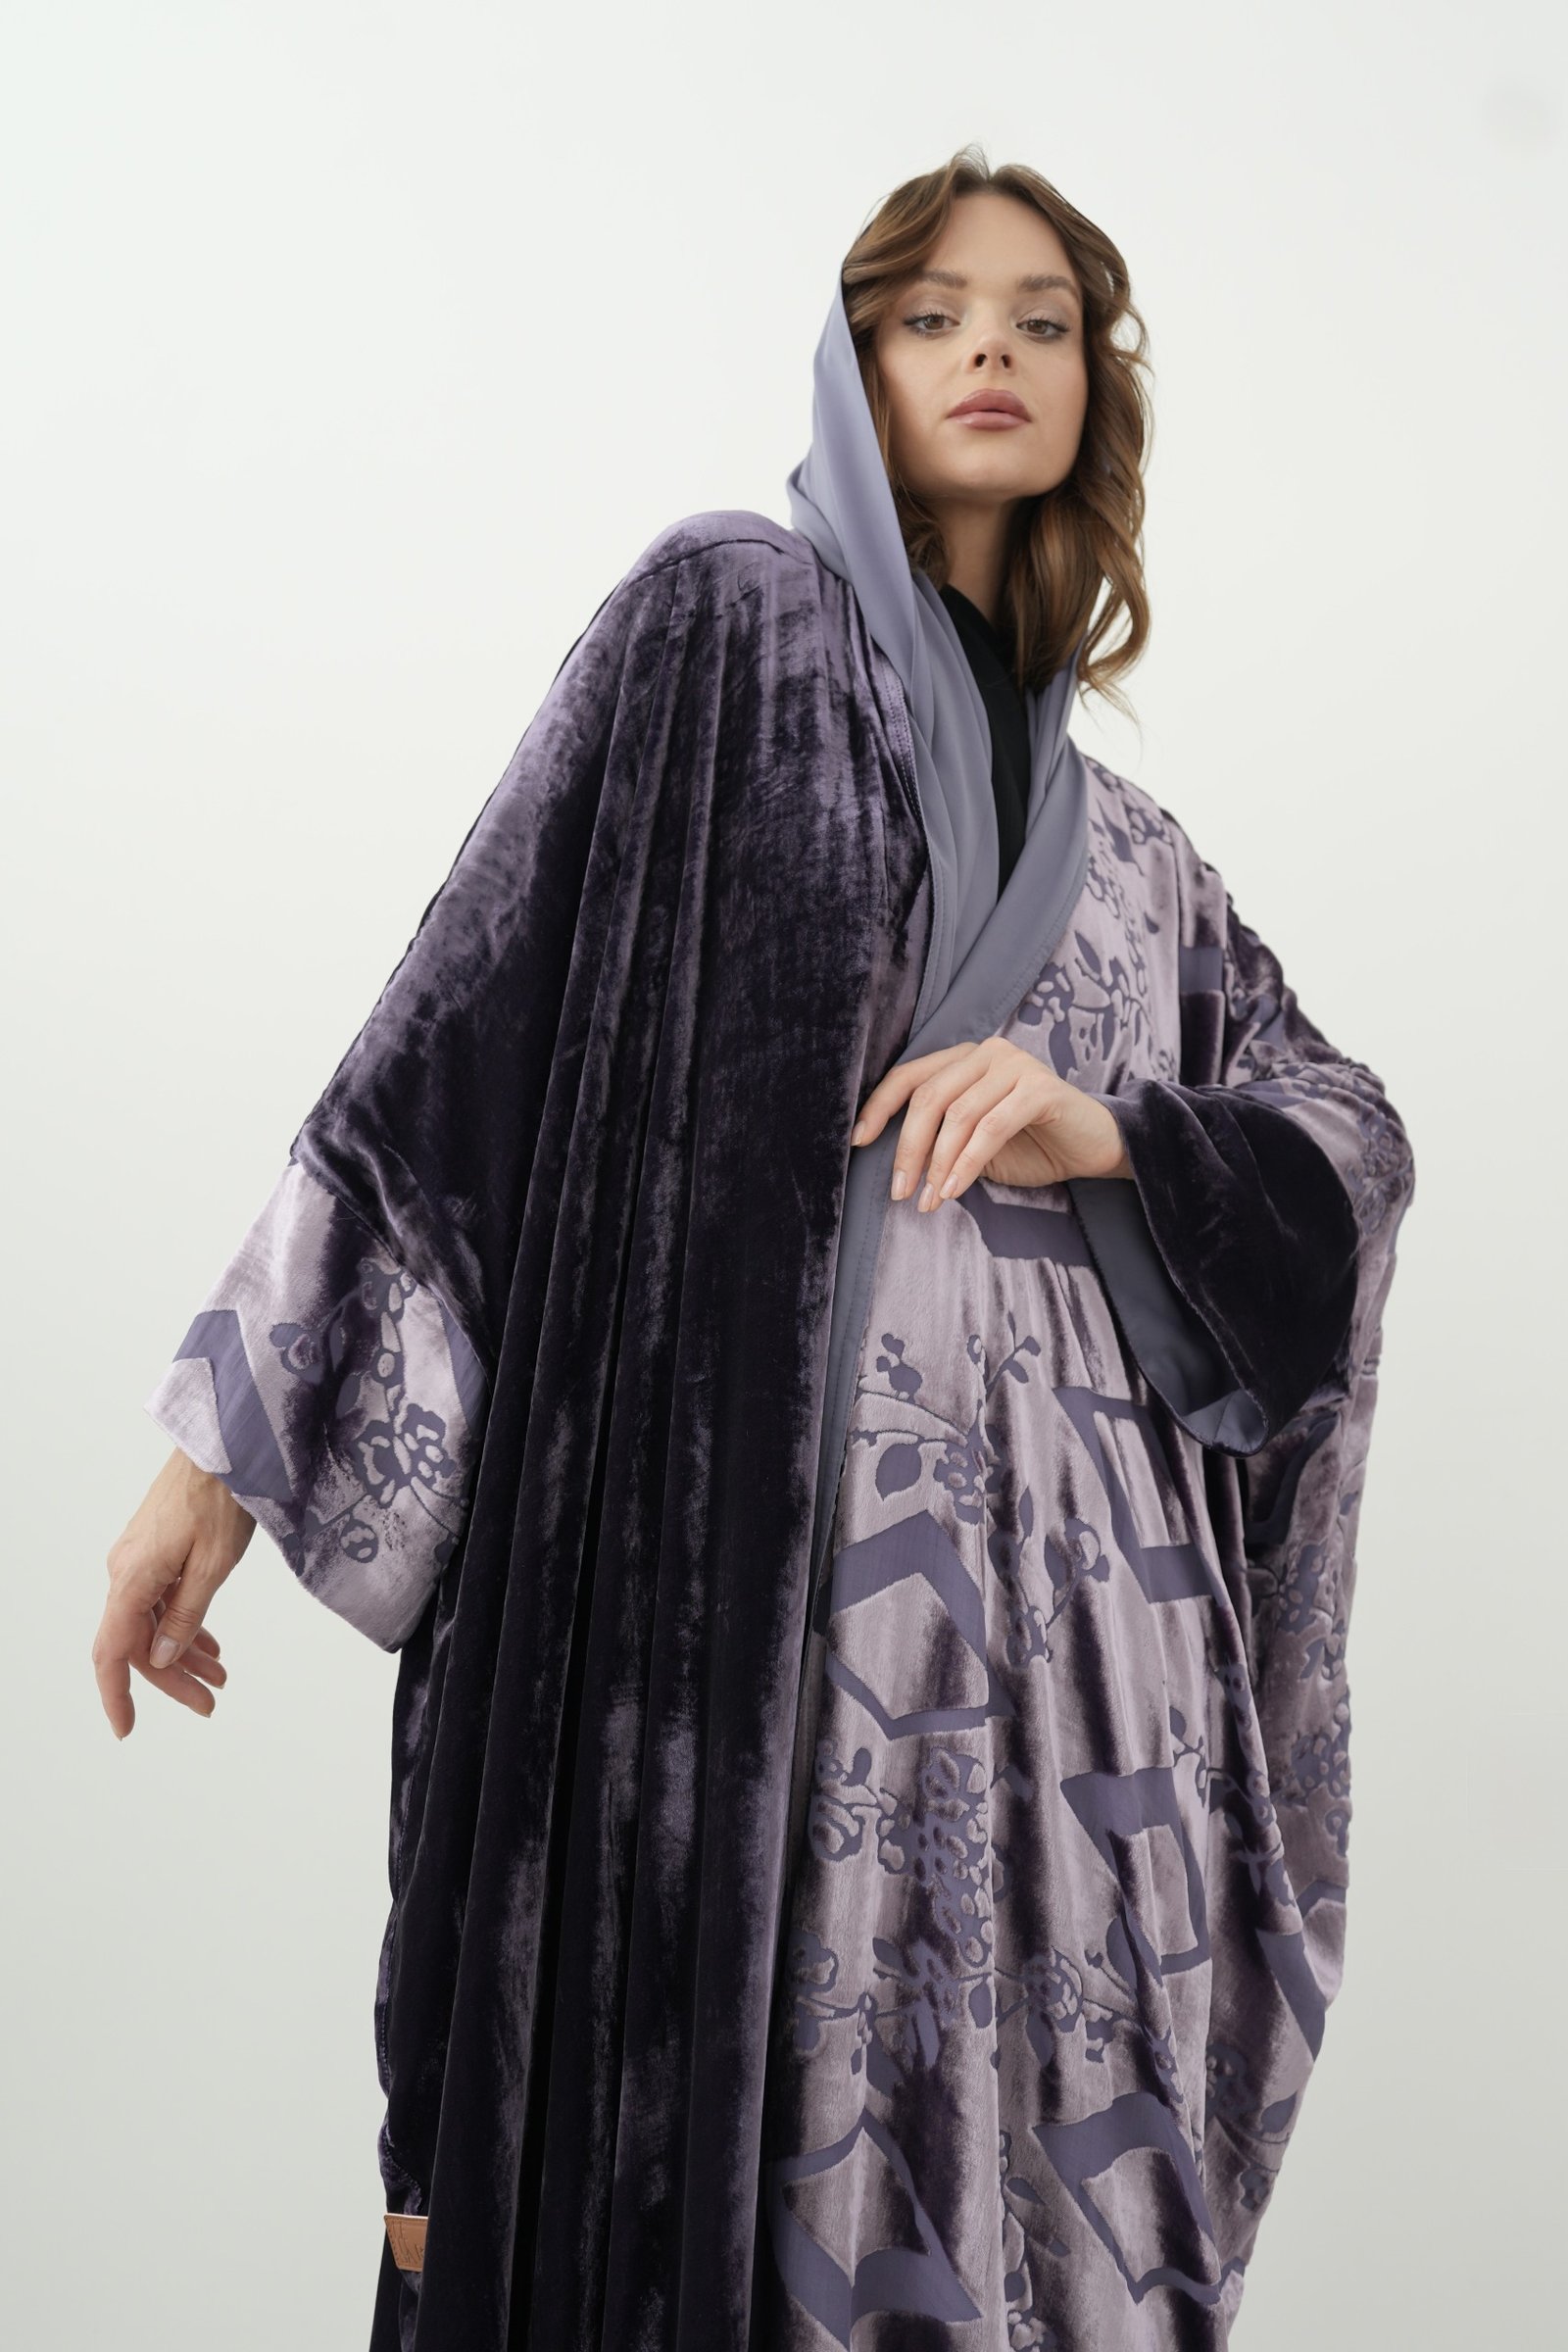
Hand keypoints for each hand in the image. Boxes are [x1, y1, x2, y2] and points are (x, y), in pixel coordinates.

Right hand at [93, 1447, 254, 1738]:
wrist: (223, 1443)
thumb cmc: (220, 1495)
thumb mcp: (213, 1566)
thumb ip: (186, 1616)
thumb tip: (161, 1658)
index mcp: (132, 1579)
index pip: (112, 1652)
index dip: (116, 1695)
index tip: (126, 1728)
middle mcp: (126, 1571)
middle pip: (138, 1642)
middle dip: (172, 1678)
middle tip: (209, 1702)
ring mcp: (139, 1559)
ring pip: (152, 1622)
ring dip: (183, 1653)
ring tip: (219, 1679)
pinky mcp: (155, 1549)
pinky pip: (161, 1599)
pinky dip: (184, 1625)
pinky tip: (208, 1644)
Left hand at [850, 1036, 1131, 1209]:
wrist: (1094, 1148)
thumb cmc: (1031, 1144)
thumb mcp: (973, 1143)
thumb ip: (939, 1138)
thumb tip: (892, 1163)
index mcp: (965, 1058)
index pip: (909, 1076)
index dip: (879, 1108)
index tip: (857, 1142)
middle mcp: (987, 1053)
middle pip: (929, 1097)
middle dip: (907, 1148)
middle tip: (898, 1191)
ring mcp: (1015, 1065)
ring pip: (958, 1115)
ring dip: (938, 1164)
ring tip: (928, 1200)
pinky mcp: (1040, 1088)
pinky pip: (991, 1128)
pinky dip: (967, 1163)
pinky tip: (954, 1189)